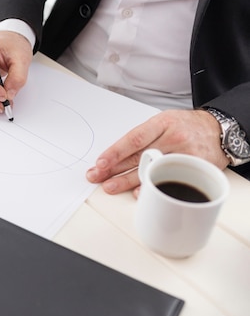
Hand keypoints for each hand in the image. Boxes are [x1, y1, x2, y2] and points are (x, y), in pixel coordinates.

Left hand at [86, 109, 228, 196]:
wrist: (218, 129)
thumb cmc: (185, 126)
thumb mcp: (163, 122)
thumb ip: (143, 138)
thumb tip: (115, 157)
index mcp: (162, 123)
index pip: (134, 139)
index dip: (115, 152)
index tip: (100, 163)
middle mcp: (174, 137)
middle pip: (139, 156)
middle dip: (114, 169)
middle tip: (97, 177)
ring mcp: (186, 153)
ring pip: (152, 170)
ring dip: (127, 181)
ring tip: (110, 187)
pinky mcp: (196, 167)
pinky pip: (171, 180)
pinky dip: (153, 188)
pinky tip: (139, 193)